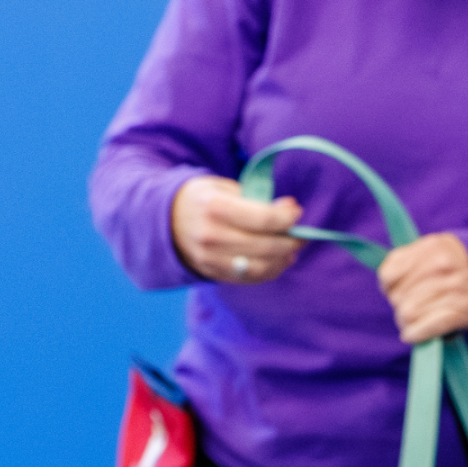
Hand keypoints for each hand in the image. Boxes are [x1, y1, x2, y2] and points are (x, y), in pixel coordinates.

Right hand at [170, 175, 301, 284]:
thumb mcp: (225, 188)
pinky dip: (268, 272)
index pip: (262, 218)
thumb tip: (288, 208)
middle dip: (289, 240)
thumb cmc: (203, 199)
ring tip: (292, 250)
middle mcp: (212, 236)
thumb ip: (256, 199)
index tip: (297, 213)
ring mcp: (211, 259)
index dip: (286, 218)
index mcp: (215, 208)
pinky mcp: (212, 273)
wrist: (167, 222)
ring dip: (282, 260)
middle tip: (301, 234)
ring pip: (259, 266)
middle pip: (264, 245)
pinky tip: (279, 262)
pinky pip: (248, 278)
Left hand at [377, 233, 467, 342]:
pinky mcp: (467, 310)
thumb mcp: (429, 255)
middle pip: (398, 298)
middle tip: (413, 307)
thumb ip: (402, 262)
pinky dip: (418, 333)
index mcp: (434, 246)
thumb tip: (387, 281)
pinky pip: (428, 326)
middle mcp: (446, 263)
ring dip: (409, 323)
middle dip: (401, 307)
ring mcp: (459, 286)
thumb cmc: (449, 272)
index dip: (389, 286)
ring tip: (418, 319)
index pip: (389, 275)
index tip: (397, 288)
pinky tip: (413, 334)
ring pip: (410, 313)